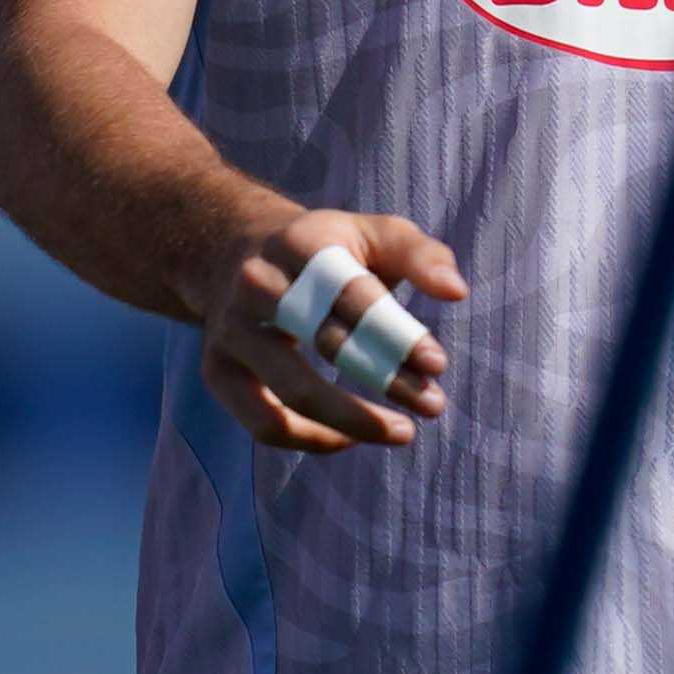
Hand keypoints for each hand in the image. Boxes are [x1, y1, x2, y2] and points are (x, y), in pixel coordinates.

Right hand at [185, 206, 468, 451]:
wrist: (229, 251)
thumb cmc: (324, 249)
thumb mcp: (371, 233)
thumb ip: (420, 255)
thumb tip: (455, 291)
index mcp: (302, 245)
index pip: (352, 294)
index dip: (396, 333)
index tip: (437, 365)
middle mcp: (258, 286)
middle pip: (323, 342)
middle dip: (384, 379)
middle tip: (433, 406)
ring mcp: (231, 331)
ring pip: (293, 392)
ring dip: (352, 421)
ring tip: (401, 433)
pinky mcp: (217, 372)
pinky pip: (265, 423)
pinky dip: (313, 440)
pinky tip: (351, 437)